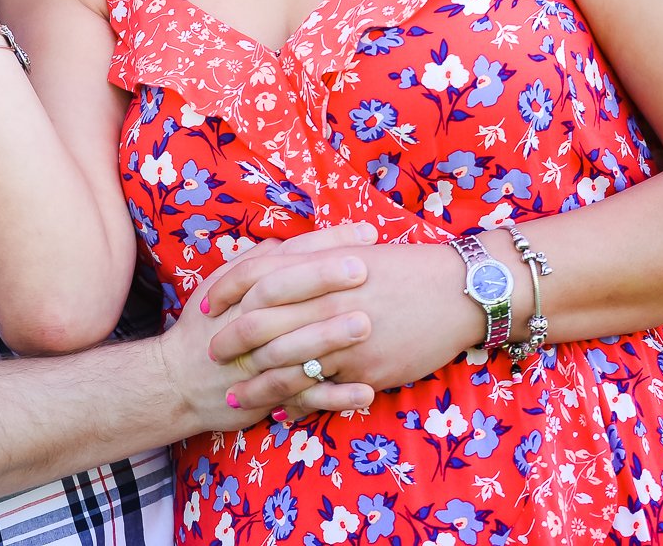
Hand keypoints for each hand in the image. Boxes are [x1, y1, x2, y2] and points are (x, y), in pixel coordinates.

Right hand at [160, 248, 375, 435]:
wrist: (176, 381)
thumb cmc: (206, 327)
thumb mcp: (218, 286)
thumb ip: (253, 264)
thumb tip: (283, 239)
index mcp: (242, 289)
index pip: (285, 257)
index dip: (324, 244)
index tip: (365, 235)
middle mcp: (247, 320)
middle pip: (283, 294)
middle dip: (322, 280)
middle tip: (365, 268)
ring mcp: (255, 361)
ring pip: (291, 346)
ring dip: (328, 336)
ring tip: (367, 325)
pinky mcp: (265, 396)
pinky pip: (301, 396)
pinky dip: (334, 397)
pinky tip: (366, 392)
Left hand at [205, 230, 478, 402]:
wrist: (457, 292)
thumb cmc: (404, 269)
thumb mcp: (352, 251)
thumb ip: (310, 256)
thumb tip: (270, 254)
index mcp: (319, 267)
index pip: (255, 275)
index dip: (225, 291)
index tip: (205, 305)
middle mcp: (325, 302)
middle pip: (261, 324)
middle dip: (230, 342)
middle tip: (210, 355)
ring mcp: (344, 340)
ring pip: (286, 365)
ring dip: (256, 384)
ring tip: (235, 396)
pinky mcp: (365, 371)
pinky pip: (322, 392)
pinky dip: (297, 403)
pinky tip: (281, 412)